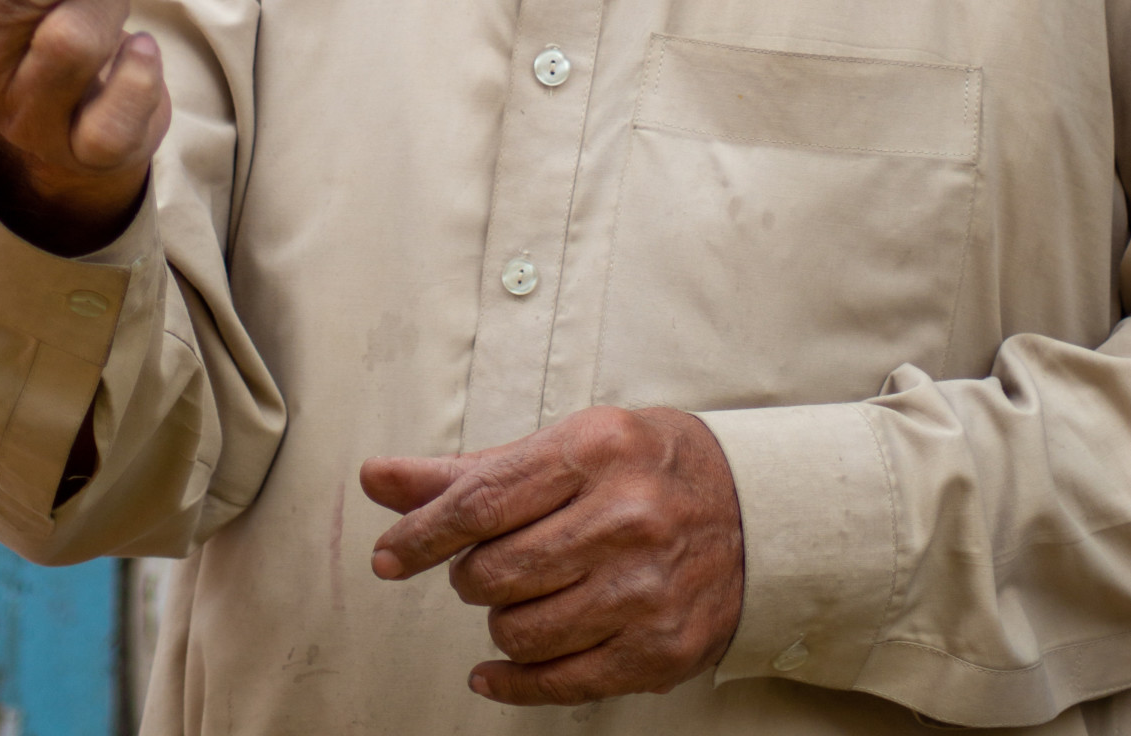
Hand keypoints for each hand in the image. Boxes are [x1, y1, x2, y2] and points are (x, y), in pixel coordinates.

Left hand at [361, 406, 742, 706]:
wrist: (753, 510)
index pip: (481, 502)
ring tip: (521, 596)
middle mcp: (624, 518)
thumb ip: (469, 471)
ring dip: (500, 621)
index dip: (421, 535)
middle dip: (471, 576)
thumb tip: (377, 480)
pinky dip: (512, 682)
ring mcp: (646, 589)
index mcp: (594, 451)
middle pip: (494, 572)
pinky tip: (497, 669)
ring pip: (520, 632)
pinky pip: (559, 684)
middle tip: (488, 565)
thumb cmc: (642, 467)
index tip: (387, 558)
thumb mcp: (566, 445)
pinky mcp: (661, 649)